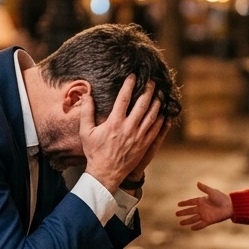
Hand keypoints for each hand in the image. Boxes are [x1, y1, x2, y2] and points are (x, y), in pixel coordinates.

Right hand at [80, 76, 162, 192]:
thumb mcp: (86, 132)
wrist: (105, 173)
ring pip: (152, 116)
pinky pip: (156, 129)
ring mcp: (138, 137)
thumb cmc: (94, 152)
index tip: (133, 75)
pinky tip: (162, 112)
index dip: (129, 85)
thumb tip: (87, 95)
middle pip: (142, 104)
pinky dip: (160, 119)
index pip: (123, 99)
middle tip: (152, 81)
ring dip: (157, 103)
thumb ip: (87, 112)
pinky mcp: (144, 145)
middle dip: (148, 90)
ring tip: (160, 93)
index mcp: (114, 123)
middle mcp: (128, 128)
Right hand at [176, 181, 232, 229]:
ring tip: (180, 223)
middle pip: (190, 211)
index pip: (191, 202)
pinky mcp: (209, 221)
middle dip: (183, 212)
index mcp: (202, 201)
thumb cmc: (222, 198)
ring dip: (187, 221)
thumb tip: (197, 183)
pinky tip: (191, 228)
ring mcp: (205, 215)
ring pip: (193, 219)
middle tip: (176, 214)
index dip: (184, 203)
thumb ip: (205, 188)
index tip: (178, 204)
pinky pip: (201, 224)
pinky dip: (196, 226)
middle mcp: (202, 208)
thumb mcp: (213, 192)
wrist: (230, 206)